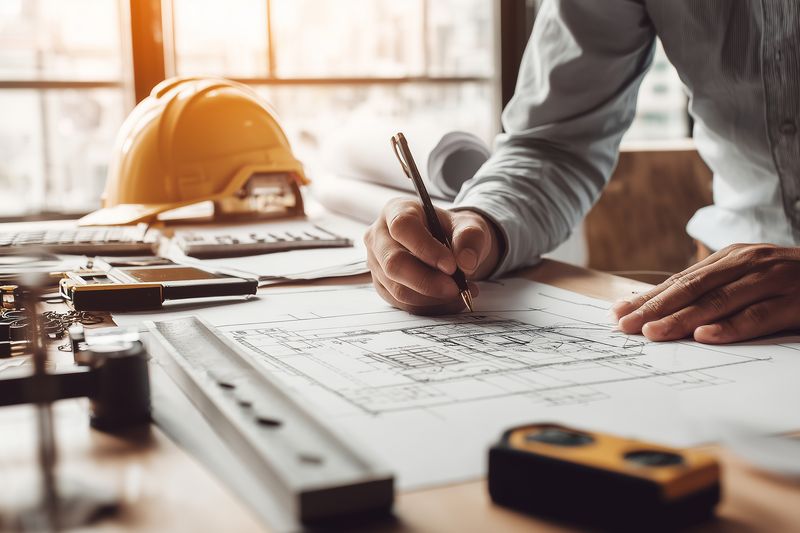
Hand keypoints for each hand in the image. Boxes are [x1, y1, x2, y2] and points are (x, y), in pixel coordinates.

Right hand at [364, 198, 500, 313]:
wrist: (448, 246)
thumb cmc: (453, 231)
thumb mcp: (470, 225)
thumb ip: (471, 238)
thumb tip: (466, 262)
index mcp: (396, 210)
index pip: (402, 227)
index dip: (425, 248)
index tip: (451, 265)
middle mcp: (379, 236)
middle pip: (393, 263)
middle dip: (427, 281)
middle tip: (456, 288)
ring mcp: (377, 263)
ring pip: (398, 289)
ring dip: (433, 297)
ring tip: (461, 291)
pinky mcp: (383, 286)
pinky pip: (404, 304)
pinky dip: (431, 306)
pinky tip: (450, 299)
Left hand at [611, 244, 799, 343]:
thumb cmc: (791, 282)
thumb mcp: (749, 278)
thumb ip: (714, 290)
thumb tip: (663, 309)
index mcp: (732, 258)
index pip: (681, 280)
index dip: (648, 297)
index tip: (617, 313)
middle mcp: (748, 263)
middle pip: (692, 288)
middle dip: (654, 308)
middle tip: (625, 326)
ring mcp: (772, 279)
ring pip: (718, 301)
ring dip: (682, 318)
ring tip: (653, 333)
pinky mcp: (795, 300)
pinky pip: (758, 315)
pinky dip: (731, 327)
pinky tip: (706, 337)